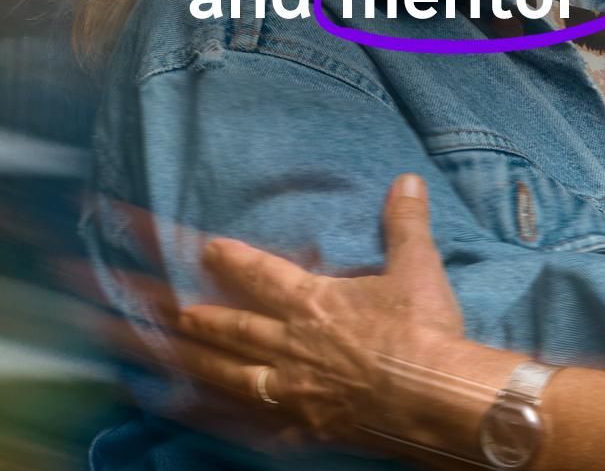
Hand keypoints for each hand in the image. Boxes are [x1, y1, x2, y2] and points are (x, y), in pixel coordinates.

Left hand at [178, 173, 464, 442]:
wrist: (435, 399)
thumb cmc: (422, 330)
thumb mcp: (417, 265)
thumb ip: (405, 222)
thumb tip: (407, 179)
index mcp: (313, 303)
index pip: (261, 275)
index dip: (232, 260)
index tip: (205, 249)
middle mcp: (291, 345)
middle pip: (232, 329)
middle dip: (194, 316)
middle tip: (163, 308)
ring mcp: (293, 392)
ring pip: (231, 375)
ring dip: (196, 363)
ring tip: (165, 355)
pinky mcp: (305, 430)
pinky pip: (254, 427)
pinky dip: (226, 422)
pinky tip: (206, 419)